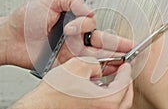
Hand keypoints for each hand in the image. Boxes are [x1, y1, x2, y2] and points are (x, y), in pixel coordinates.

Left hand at [5, 0, 133, 69]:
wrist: (9, 37)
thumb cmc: (26, 17)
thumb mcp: (49, 0)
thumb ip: (71, 0)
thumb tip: (88, 9)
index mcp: (73, 22)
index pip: (92, 25)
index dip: (90, 25)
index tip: (80, 22)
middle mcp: (75, 38)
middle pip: (100, 42)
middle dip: (117, 45)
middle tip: (130, 48)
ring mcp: (70, 53)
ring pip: (95, 57)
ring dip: (110, 59)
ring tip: (124, 61)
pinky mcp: (64, 65)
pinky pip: (82, 69)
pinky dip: (96, 71)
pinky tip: (107, 72)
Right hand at [9, 57, 133, 108]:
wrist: (40, 107)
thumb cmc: (54, 93)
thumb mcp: (78, 65)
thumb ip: (95, 63)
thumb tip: (98, 68)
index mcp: (106, 100)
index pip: (125, 83)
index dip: (127, 71)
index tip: (126, 66)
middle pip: (125, 98)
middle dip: (125, 84)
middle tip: (123, 74)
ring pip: (116, 105)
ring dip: (116, 93)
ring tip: (109, 82)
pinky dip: (106, 101)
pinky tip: (97, 93)